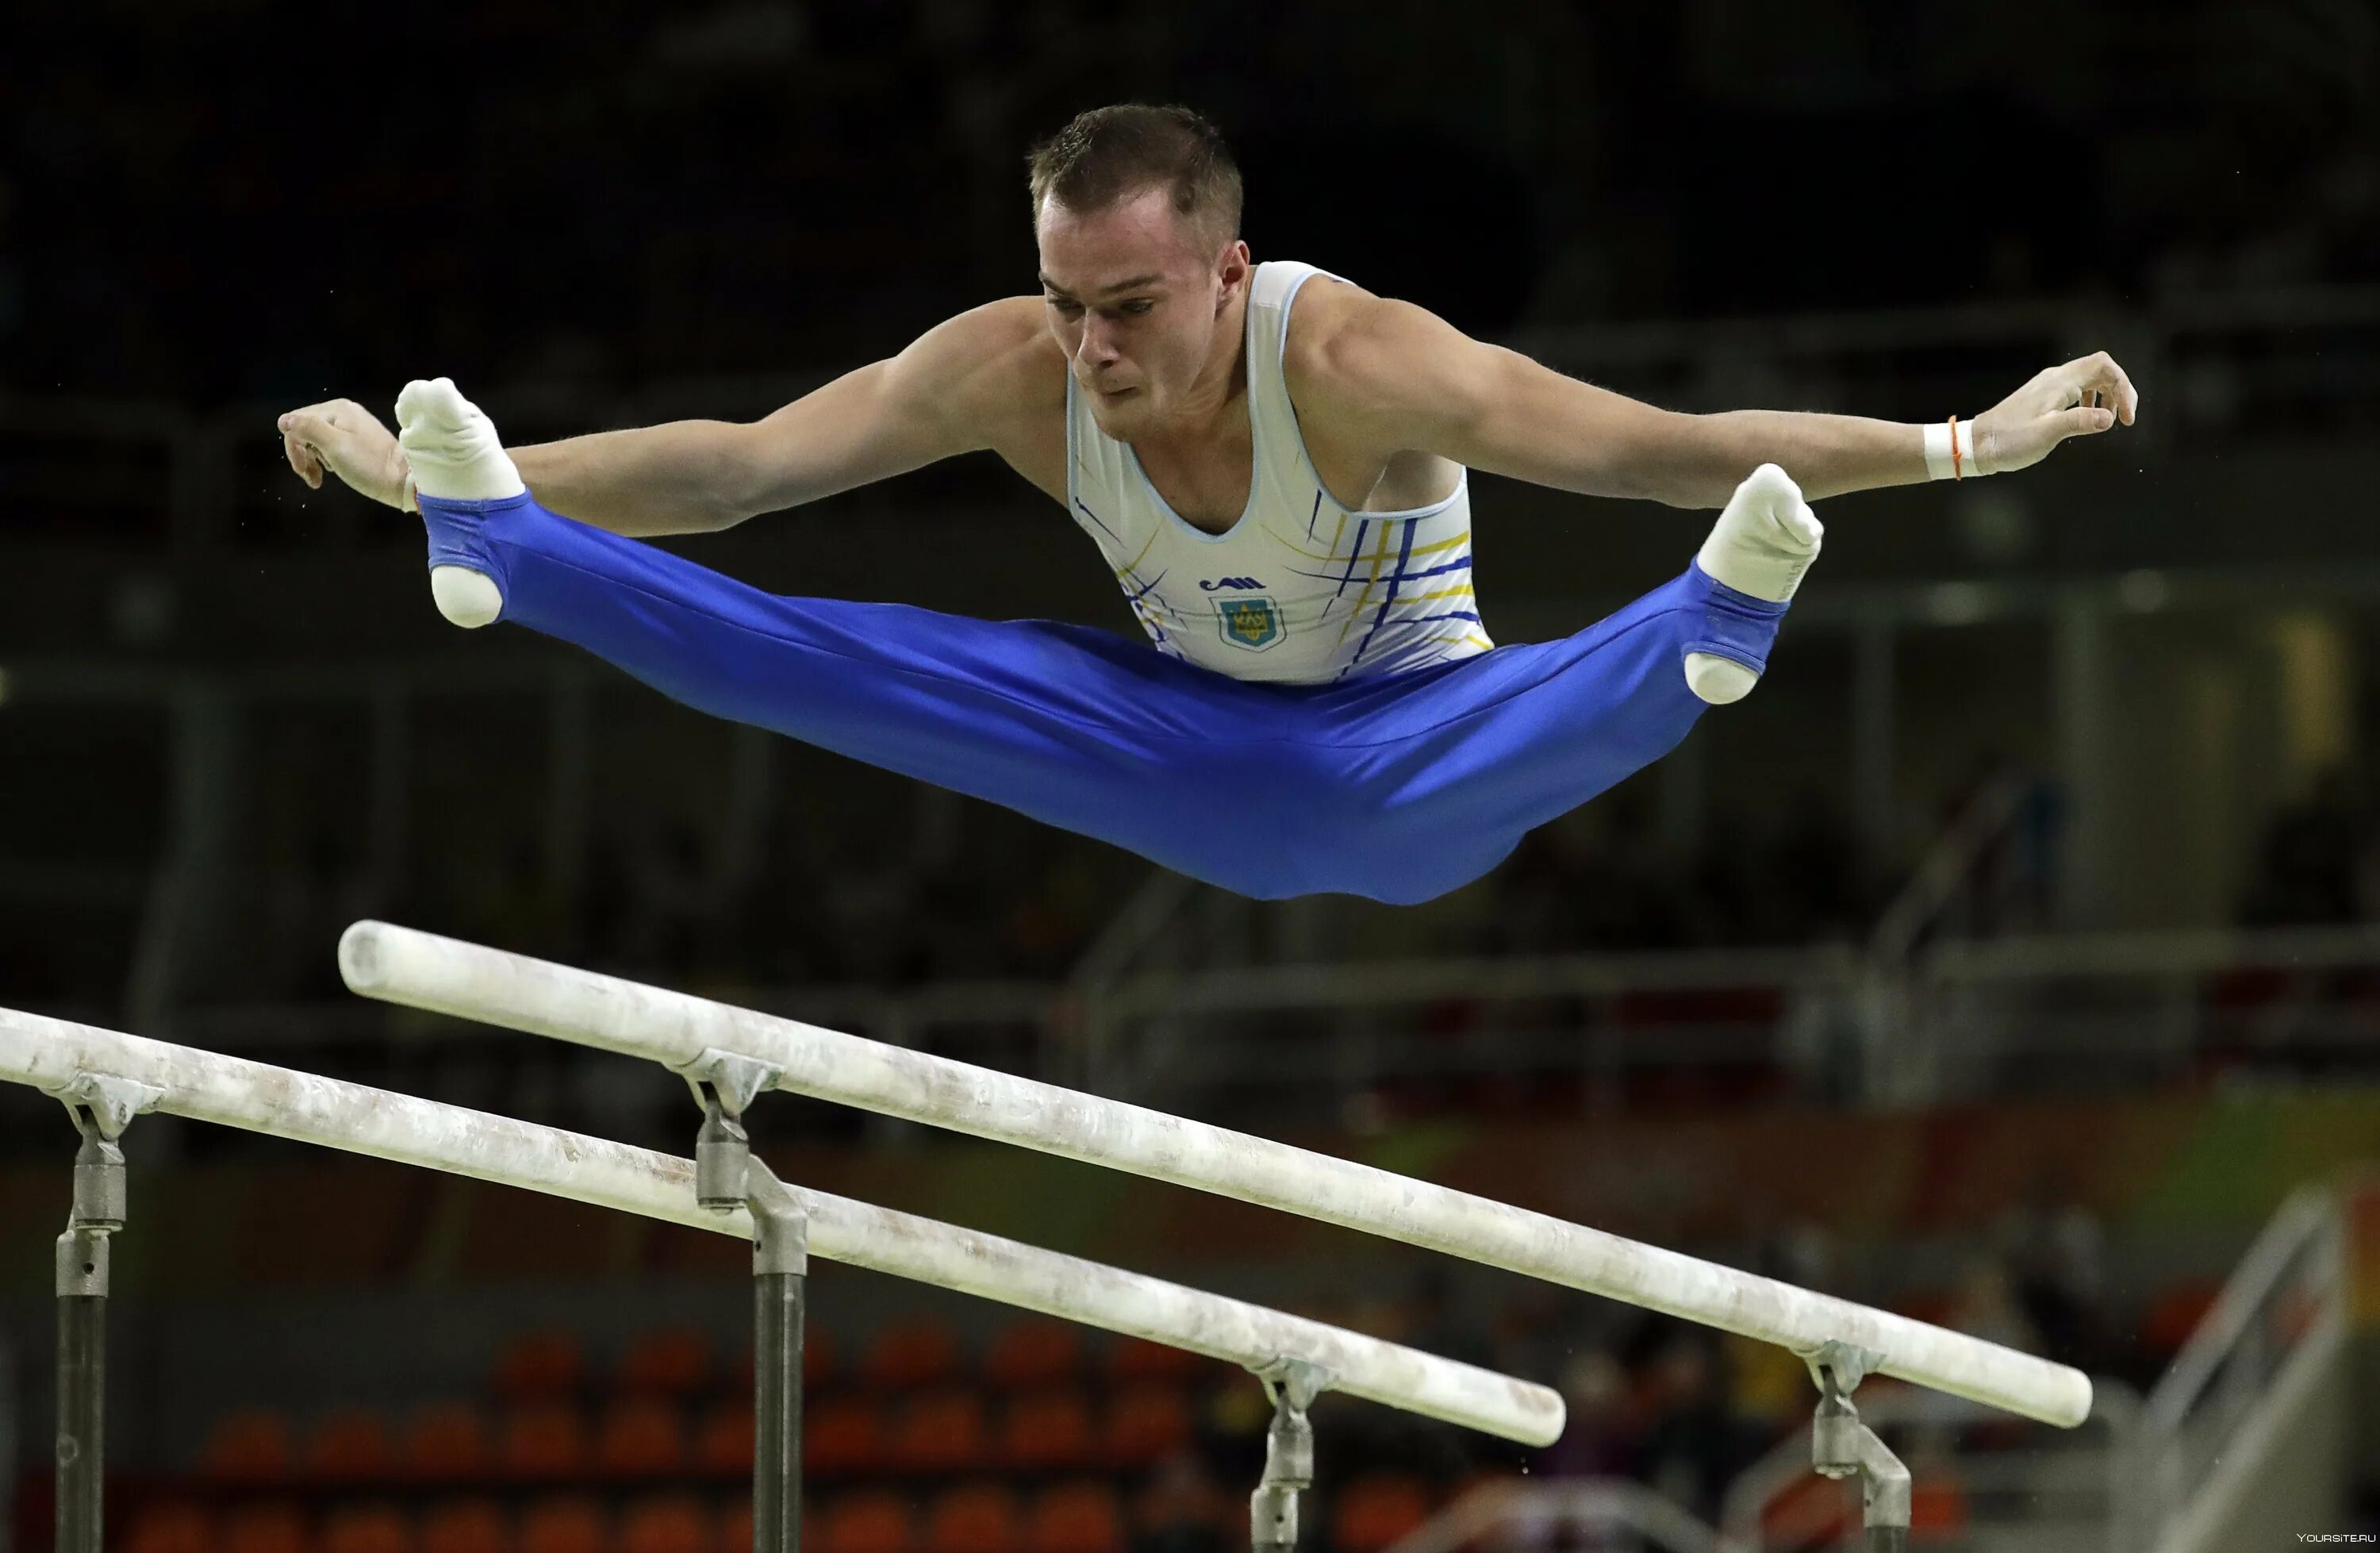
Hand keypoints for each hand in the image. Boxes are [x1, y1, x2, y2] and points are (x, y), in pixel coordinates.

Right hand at [277, 398, 413, 509]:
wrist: (406, 481)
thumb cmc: (370, 465)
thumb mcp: (334, 446)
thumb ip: (308, 429)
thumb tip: (283, 420)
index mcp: (336, 408)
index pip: (296, 423)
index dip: (294, 448)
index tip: (304, 471)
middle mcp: (343, 411)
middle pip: (305, 430)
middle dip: (303, 455)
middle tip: (313, 479)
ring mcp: (351, 424)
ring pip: (316, 439)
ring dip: (314, 460)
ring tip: (322, 477)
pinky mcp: (358, 439)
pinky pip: (331, 445)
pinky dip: (327, 459)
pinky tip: (334, 471)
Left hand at [1970, 352, 2137, 475]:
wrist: (1977, 445)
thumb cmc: (2009, 441)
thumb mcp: (2046, 434)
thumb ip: (2079, 422)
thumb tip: (2109, 418)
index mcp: (2059, 382)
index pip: (2104, 365)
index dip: (2123, 386)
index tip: (2126, 418)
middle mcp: (2055, 378)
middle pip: (2100, 369)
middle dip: (2119, 391)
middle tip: (2123, 420)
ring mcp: (2048, 386)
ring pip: (2089, 379)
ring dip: (2106, 395)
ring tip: (2108, 420)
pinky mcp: (2043, 397)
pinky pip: (2076, 389)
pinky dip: (2090, 401)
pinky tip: (2087, 419)